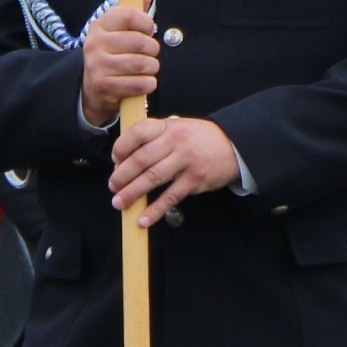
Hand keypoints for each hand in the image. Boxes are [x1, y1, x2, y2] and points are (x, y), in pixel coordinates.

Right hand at [79, 0, 158, 125]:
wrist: (93, 88)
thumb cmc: (113, 54)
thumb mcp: (122, 28)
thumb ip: (137, 2)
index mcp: (101, 25)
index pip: (128, 14)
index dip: (146, 23)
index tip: (149, 29)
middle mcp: (95, 43)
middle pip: (139, 42)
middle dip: (152, 50)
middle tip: (150, 53)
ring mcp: (97, 65)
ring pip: (141, 64)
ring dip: (152, 68)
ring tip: (147, 68)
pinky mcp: (103, 86)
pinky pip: (138, 84)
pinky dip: (147, 84)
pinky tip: (143, 82)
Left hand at [109, 114, 239, 225]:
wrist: (234, 145)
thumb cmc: (200, 138)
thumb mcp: (178, 127)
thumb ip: (155, 137)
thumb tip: (126, 158)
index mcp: (168, 126)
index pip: (138, 133)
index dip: (121, 148)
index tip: (114, 161)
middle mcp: (176, 141)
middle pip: (141, 159)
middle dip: (122, 175)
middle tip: (113, 187)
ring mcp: (186, 161)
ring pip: (152, 178)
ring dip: (132, 193)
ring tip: (119, 203)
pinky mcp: (195, 180)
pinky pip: (170, 197)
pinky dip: (155, 210)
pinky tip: (143, 220)